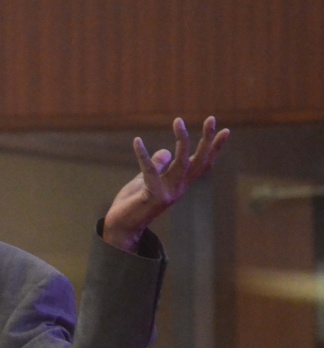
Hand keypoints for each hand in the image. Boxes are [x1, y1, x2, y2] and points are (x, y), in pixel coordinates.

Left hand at [103, 116, 229, 251]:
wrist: (121, 228)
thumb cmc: (133, 204)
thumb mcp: (146, 180)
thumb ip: (158, 167)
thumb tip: (166, 151)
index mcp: (180, 184)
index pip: (201, 164)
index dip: (214, 148)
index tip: (225, 130)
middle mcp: (179, 188)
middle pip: (198, 162)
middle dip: (207, 140)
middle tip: (212, 118)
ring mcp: (168, 193)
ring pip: (181, 163)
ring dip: (181, 140)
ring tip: (178, 120)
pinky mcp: (153, 195)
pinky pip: (149, 171)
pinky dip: (143, 155)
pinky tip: (137, 141)